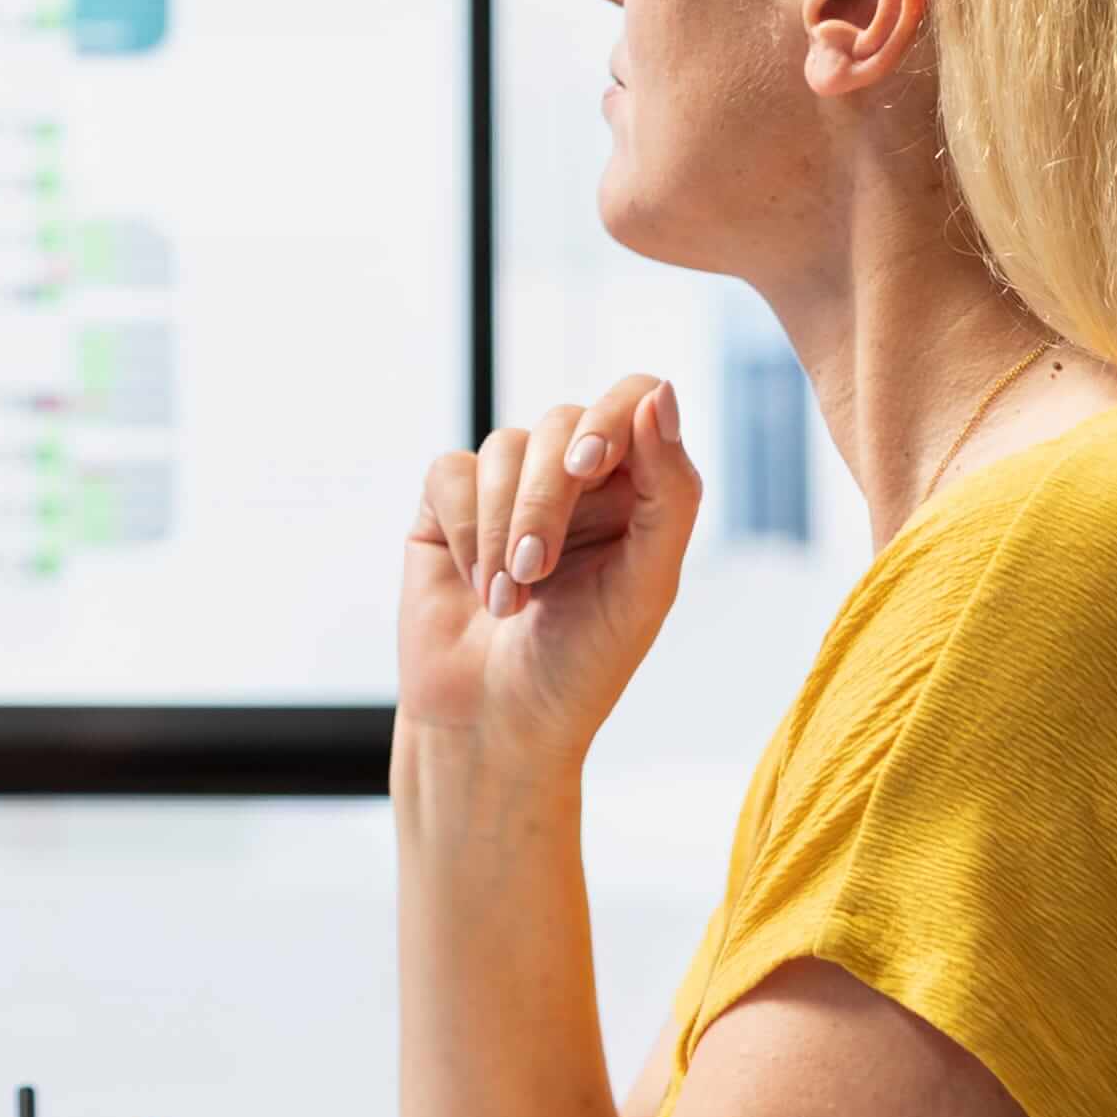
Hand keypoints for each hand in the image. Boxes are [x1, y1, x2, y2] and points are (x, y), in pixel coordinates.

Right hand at [399, 373, 702, 765]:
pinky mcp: (447, 506)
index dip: (611, 416)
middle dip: (546, 499)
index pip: (635, 398)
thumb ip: (669, 489)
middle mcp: (575, 480)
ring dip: (502, 527)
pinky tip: (476, 584)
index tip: (588, 466)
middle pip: (562, 423)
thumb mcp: (646, 585)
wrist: (492, 724)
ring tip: (508, 599)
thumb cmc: (583, 665)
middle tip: (538, 570)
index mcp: (637, 490)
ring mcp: (509, 489)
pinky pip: (450, 471)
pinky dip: (463, 528)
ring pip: (503, 445)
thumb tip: (661, 392)